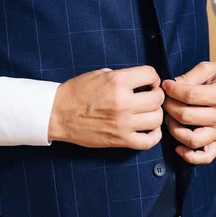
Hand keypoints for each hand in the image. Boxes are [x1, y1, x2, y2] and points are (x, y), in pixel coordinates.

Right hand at [48, 66, 164, 149]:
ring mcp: (123, 124)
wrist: (58, 114)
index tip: (148, 81)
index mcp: (117, 82)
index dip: (152, 77)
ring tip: (147, 111)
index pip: (151, 74)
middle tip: (149, 96)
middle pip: (157, 98)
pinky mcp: (120, 140)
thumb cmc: (77, 92)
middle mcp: (123, 103)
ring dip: (155, 113)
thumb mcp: (100, 74)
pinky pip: (148, 141)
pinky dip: (154, 135)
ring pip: (157, 119)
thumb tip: (143, 81)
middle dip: (156, 94)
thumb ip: (124, 76)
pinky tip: (149, 128)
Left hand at [162, 62, 215, 164]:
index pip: (189, 96)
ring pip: (192, 140)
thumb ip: (189, 76)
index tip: (165, 85)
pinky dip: (189, 156)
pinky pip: (205, 157)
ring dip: (174, 130)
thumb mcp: (209, 68)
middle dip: (169, 107)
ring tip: (170, 118)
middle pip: (186, 117)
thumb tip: (168, 87)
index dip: (172, 90)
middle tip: (165, 100)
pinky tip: (178, 146)